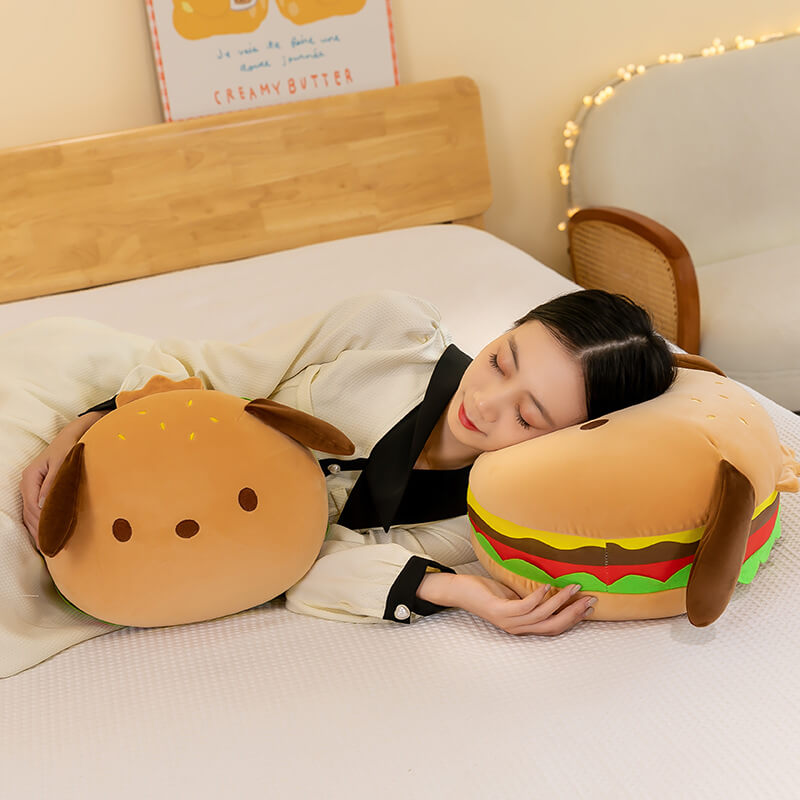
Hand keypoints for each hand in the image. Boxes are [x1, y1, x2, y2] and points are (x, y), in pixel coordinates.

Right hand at [19, 411, 105, 548]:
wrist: (72, 438)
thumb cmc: (70, 448)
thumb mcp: (64, 462)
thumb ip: (54, 482)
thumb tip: (44, 504)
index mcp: (31, 476)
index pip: (34, 505)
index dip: (42, 522)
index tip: (52, 536)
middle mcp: (28, 483)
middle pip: (30, 513)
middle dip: (39, 531)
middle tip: (50, 548)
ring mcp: (32, 488)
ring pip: (31, 514)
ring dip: (38, 531)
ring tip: (48, 548)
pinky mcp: (38, 491)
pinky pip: (35, 512)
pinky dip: (40, 524)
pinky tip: (45, 536)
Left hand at [421, 573, 595, 635]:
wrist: (459, 591)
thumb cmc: (487, 591)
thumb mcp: (514, 595)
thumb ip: (532, 596)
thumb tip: (555, 586)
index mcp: (524, 626)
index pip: (555, 627)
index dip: (574, 619)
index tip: (591, 606)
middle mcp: (518, 628)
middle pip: (554, 625)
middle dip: (574, 613)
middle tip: (591, 599)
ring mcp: (508, 621)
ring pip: (542, 615)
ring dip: (560, 601)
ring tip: (573, 586)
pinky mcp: (499, 611)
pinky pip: (523, 606)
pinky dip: (538, 596)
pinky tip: (547, 584)